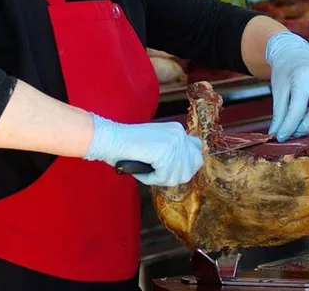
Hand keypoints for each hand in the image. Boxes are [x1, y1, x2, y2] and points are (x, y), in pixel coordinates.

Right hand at [84, 114, 203, 186]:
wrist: (111, 138)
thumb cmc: (127, 145)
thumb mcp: (156, 144)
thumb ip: (172, 151)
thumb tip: (185, 169)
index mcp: (178, 130)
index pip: (197, 151)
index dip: (187, 164)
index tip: (170, 168)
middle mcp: (179, 133)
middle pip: (194, 165)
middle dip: (177, 174)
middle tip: (158, 172)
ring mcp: (174, 142)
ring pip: (177, 176)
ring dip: (160, 178)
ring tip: (145, 169)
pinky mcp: (165, 151)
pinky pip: (163, 177)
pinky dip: (150, 178)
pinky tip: (140, 169)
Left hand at [266, 32, 308, 141]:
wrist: (295, 55)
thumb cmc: (284, 74)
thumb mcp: (278, 92)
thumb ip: (279, 114)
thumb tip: (276, 135)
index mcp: (303, 78)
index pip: (298, 109)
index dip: (289, 127)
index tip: (281, 137)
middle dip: (306, 128)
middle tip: (293, 134)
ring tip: (303, 127)